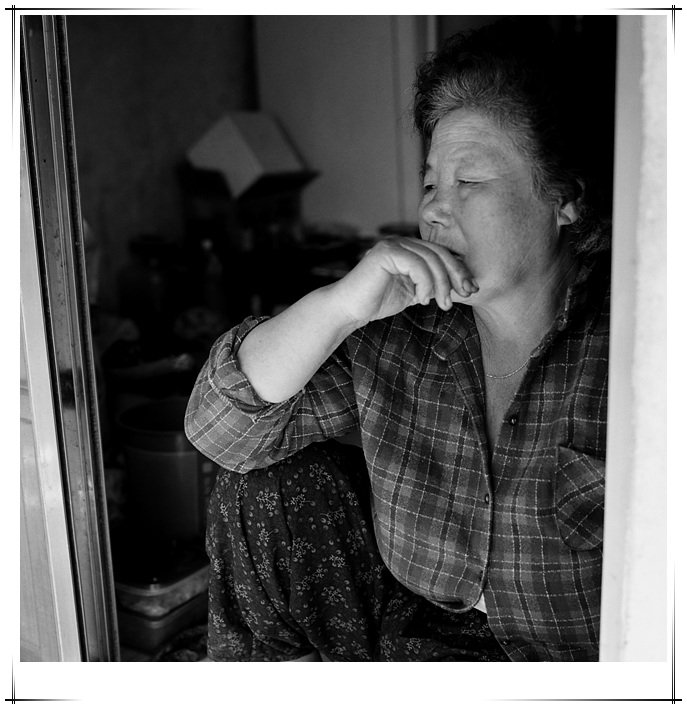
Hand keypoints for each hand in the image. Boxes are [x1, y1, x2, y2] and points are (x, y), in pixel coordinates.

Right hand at [330, 237, 477, 326]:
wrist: (349, 308)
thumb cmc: (377, 301)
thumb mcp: (413, 292)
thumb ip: (431, 284)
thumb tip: (460, 285)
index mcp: (409, 248)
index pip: (441, 253)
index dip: (459, 270)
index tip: (470, 290)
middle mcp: (402, 242)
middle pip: (440, 253)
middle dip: (455, 276)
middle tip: (463, 296)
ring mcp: (393, 244)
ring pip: (431, 259)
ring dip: (441, 284)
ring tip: (441, 304)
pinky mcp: (386, 252)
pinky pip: (416, 264)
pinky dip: (425, 283)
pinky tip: (421, 300)